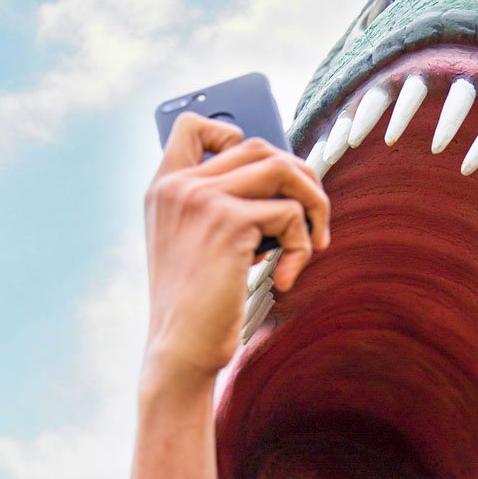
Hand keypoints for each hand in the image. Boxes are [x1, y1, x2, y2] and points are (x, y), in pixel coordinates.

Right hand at [140, 112, 329, 388]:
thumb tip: (283, 180)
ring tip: (313, 240)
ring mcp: (202, 199)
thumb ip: (219, 207)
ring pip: (282, 169)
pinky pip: (291, 214)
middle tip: (311, 218)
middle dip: (297, 177)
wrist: (180, 351)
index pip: (192, 127)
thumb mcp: (194, 246)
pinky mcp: (229, 222)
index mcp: (164, 189)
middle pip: (259, 146)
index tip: (256, 171)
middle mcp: (179, 186)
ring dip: (312, 202)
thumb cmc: (195, 306)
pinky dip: (301, 247)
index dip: (232, 133)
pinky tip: (285, 279)